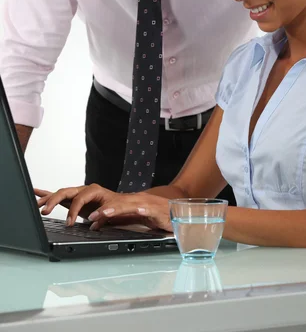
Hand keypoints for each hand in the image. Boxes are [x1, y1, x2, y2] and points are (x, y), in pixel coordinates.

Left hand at [35, 184, 172, 231]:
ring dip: (79, 206)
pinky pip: (120, 207)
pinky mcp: (136, 204)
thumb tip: (82, 223)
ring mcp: (119, 198)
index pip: (70, 194)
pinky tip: (98, 218)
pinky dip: (108, 212)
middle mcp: (105, 194)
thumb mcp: (108, 217)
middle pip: (77, 191)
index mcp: (96, 198)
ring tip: (68, 219)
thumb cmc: (133, 213)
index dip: (51, 195)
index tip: (35, 199)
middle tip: (44, 210)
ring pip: (96, 196)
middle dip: (58, 198)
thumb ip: (95, 217)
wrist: (161, 210)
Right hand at [35, 184, 115, 222]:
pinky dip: (48, 195)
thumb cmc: (117, 204)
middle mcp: (83, 190)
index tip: (70, 222)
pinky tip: (37, 193)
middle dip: (54, 201)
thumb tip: (93, 219)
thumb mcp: (114, 209)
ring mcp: (78, 193)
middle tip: (45, 211)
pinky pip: (59, 197)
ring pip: (60, 194)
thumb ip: (104, 214)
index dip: (73, 211)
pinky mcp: (74, 199)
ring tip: (36, 205)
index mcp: (93, 190)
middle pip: (65, 192)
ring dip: (47, 199)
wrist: (120, 203)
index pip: (79, 199)